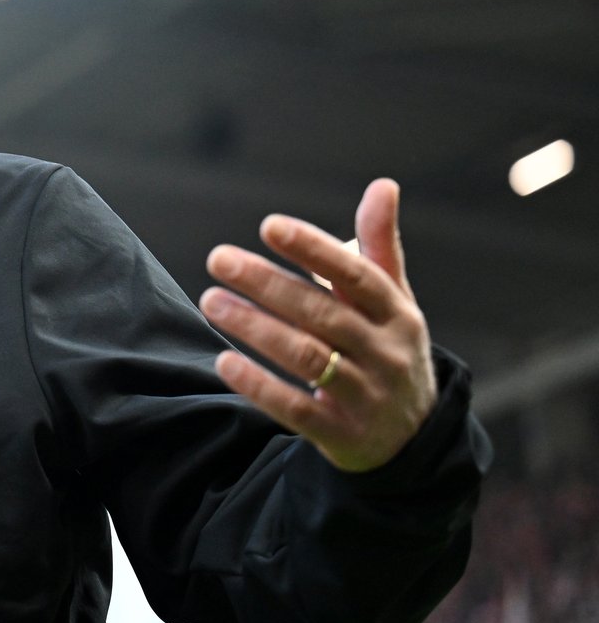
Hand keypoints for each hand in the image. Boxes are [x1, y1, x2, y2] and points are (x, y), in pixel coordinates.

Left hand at [198, 179, 436, 472]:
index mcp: (398, 313)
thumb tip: (382, 184)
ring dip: (255, 328)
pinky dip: (259, 385)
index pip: (356, 275)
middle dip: (267, 284)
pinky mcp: (341, 434)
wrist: (411, 438)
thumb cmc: (388, 349)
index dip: (313, 249)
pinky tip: (224, 361)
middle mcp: (385, 353)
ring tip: (211, 301)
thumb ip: (379, 245)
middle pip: (322, 313)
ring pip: (307, 357)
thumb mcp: (393, 300)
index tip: (269, 226)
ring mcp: (365, 396)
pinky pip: (296, 409)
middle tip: (218, 259)